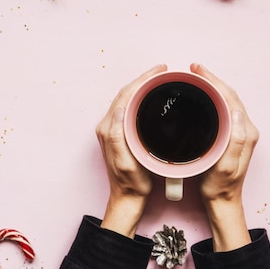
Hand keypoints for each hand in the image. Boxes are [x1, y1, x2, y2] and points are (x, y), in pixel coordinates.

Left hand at [96, 64, 167, 237]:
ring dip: (141, 86)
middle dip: (143, 79)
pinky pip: (128, 107)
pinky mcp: (119, 133)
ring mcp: (113, 129)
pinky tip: (151, 96)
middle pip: (125, 93)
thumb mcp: (126, 162)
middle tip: (161, 71)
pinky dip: (140, 96)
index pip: (125, 95)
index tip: (158, 71)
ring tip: (158, 78)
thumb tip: (119, 109)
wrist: (128, 197)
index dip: (142, 80)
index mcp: (109, 129)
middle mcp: (108, 126)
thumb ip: (118, 136)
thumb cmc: (131, 182)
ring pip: (127, 98)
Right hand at [190, 63, 258, 250]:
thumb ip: (235, 139)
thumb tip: (238, 111)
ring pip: (227, 101)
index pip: (231, 98)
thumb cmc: (220, 187)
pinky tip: (201, 97)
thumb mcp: (226, 166)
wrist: (221, 201)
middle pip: (229, 96)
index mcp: (246, 132)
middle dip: (212, 80)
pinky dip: (213, 99)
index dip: (214, 81)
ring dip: (213, 87)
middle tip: (194, 69)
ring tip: (196, 78)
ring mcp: (240, 132)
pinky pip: (224, 110)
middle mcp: (246, 129)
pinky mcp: (232, 136)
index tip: (198, 71)